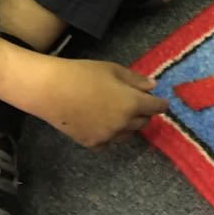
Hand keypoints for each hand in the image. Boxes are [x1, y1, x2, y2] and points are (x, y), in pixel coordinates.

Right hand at [32, 58, 168, 147]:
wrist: (51, 90)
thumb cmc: (83, 74)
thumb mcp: (112, 70)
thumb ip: (135, 80)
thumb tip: (153, 86)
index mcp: (131, 103)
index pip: (155, 107)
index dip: (160, 104)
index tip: (162, 102)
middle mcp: (123, 124)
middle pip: (143, 122)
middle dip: (143, 112)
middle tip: (136, 102)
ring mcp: (108, 136)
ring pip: (127, 134)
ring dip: (128, 124)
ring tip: (118, 112)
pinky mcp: (93, 144)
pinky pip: (109, 142)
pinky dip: (110, 134)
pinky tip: (102, 124)